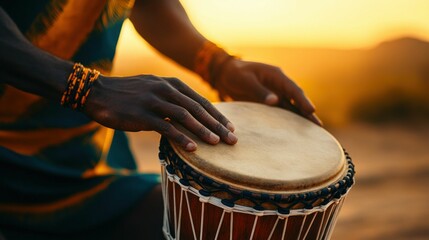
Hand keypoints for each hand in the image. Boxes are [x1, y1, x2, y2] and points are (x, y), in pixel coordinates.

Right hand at [83, 75, 236, 150]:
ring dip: (203, 131)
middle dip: (217, 125)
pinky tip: (192, 148)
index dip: (218, 115)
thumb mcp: (154, 90)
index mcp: (171, 83)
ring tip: (217, 144)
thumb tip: (191, 117)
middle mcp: (165, 89)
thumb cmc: (128, 95)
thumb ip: (172, 99)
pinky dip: (181, 138)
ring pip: (185, 116)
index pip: (201, 100)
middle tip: (232, 139)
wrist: (97, 92)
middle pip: (198, 109)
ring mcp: (153, 100)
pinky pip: (166, 127)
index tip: (231, 128)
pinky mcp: (141, 114)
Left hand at [214, 59, 321, 125]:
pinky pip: (282, 113)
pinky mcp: (270, 103)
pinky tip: (296, 132)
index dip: (303, 100)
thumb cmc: (235, 74)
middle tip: (319, 127)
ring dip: (301, 119)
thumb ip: (259, 91)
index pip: (293, 89)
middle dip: (308, 113)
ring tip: (313, 133)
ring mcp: (276, 94)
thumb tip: (275, 102)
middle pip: (297, 100)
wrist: (225, 75)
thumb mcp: (246, 80)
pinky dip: (290, 121)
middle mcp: (280, 85)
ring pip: (292, 108)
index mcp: (276, 76)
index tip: (311, 110)